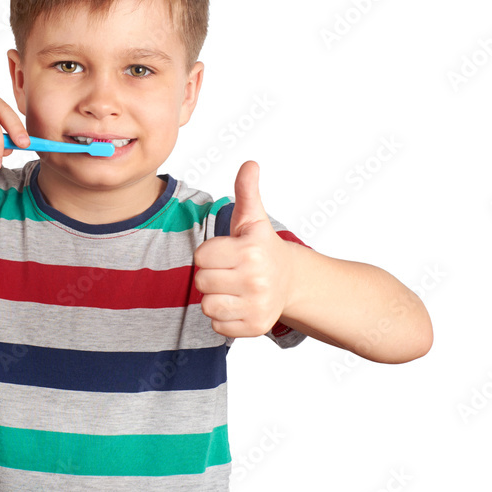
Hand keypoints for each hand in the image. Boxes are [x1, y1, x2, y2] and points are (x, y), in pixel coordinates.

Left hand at [193, 161, 294, 337]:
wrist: (290, 281)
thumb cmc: (261, 247)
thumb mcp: (253, 218)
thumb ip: (246, 191)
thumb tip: (250, 164)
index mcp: (251, 251)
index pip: (201, 257)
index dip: (208, 254)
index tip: (224, 253)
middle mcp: (256, 279)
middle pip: (201, 282)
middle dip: (210, 275)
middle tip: (228, 271)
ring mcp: (257, 305)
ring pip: (207, 306)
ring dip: (214, 297)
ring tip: (231, 288)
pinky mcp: (255, 327)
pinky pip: (216, 325)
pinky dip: (223, 318)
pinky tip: (238, 304)